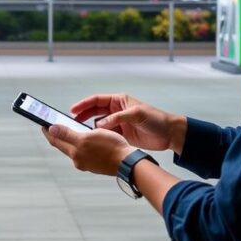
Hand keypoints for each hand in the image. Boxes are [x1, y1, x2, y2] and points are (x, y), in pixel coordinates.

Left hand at [42, 124, 133, 175]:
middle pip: (63, 145)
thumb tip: (51, 130)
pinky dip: (79, 145)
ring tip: (67, 130)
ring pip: (73, 149)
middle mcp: (78, 159)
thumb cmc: (111, 147)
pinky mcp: (94, 164)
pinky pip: (83, 152)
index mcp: (75, 152)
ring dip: (68, 140)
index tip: (43, 124)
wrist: (127, 162)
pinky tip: (83, 140)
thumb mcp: (87, 136)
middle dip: (57, 135)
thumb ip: (68, 134)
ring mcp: (86, 163)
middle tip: (51, 126)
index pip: (56, 141)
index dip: (48, 132)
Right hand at [70, 93, 186, 153]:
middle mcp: (117, 111)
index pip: (97, 100)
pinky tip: (93, 140)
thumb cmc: (155, 119)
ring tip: (79, 132)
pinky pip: (107, 134)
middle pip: (95, 111)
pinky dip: (99, 137)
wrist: (169, 134)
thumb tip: (99, 125)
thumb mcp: (136, 114)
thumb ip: (117, 118)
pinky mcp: (122, 135)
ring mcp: (119, 123)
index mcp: (120, 101)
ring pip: (99, 124)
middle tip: (71, 122)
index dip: (84, 104)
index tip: (73, 110)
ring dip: (90, 127)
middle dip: (83, 115)